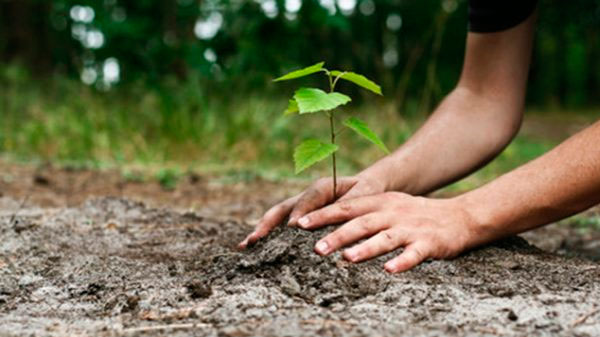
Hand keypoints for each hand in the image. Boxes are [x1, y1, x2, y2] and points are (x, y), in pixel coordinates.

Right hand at [238, 174, 384, 248]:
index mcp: (322, 187)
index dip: (300, 212)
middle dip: (268, 224)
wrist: (366, 187)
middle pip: (282, 209)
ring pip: (277, 218)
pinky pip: (281, 226)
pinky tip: (254, 250)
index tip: (293, 227)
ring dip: (261, 231)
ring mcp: (300, 207)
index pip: (307, 200)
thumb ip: (350, 203)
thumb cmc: (368, 190)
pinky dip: (268, 236)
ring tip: (245, 246)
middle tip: (255, 239)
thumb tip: (337, 218)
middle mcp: (306, 197)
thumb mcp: (365, 193)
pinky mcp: (300, 218)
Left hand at [296, 192, 476, 272]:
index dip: (323, 215)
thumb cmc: (415, 214)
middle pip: (361, 223)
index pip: (346, 207)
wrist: (459, 216)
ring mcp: (411, 228)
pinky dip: (402, 262)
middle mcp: (392, 213)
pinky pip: (414, 254)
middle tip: (316, 248)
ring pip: (385, 238)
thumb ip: (361, 212)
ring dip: (365, 248)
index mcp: (380, 202)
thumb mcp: (388, 206)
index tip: (300, 224)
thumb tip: (325, 222)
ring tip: (347, 259)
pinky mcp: (429, 243)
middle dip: (338, 235)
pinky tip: (389, 271)